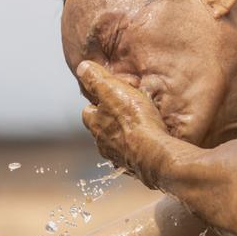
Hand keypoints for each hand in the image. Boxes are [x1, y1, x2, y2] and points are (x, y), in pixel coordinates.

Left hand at [77, 61, 171, 187]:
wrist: (154, 154)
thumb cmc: (135, 121)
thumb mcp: (113, 90)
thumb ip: (96, 79)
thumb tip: (82, 68)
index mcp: (95, 123)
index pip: (89, 111)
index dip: (99, 102)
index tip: (111, 97)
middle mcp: (102, 142)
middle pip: (102, 128)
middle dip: (111, 120)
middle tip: (129, 110)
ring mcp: (117, 157)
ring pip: (116, 143)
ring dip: (124, 135)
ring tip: (140, 126)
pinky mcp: (133, 167)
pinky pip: (132, 156)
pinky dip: (137, 149)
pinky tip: (148, 144)